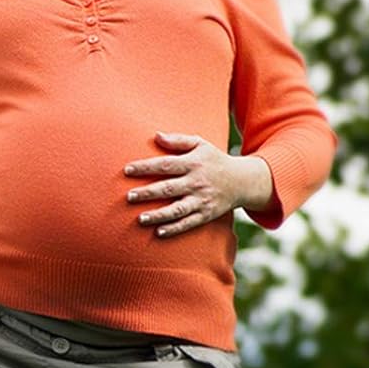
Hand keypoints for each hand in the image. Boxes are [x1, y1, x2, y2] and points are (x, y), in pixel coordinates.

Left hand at [124, 132, 272, 236]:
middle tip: (128, 197)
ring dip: (158, 215)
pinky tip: (158, 232)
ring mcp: (201, 200)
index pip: (165, 165)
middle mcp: (196, 182)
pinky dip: (174, 228)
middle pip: (168, 188)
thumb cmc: (213, 160)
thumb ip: (178, 140)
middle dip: (147, 193)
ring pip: (177, 209)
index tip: (126, 170)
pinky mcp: (206, 214)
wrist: (242, 180)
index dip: (145, 167)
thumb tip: (156, 135)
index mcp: (193, 163)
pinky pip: (189, 223)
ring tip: (140, 219)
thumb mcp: (200, 144)